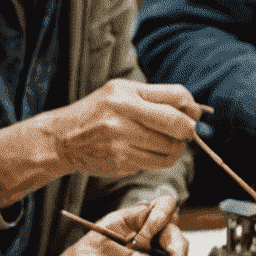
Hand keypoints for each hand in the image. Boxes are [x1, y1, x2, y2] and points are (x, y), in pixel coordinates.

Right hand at [49, 80, 205, 176]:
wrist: (63, 138)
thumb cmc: (98, 112)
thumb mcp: (121, 92)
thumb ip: (155, 98)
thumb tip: (193, 112)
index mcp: (126, 93)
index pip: (176, 96)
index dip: (191, 107)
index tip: (192, 114)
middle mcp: (124, 115)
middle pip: (177, 124)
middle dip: (189, 130)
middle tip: (186, 132)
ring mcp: (122, 141)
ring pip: (170, 149)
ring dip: (176, 148)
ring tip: (167, 143)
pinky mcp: (121, 162)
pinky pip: (155, 163)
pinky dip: (160, 160)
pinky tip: (152, 153)